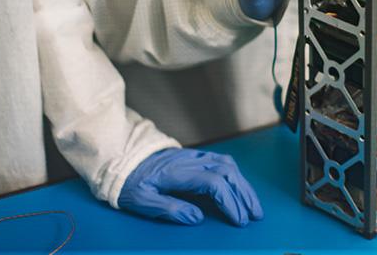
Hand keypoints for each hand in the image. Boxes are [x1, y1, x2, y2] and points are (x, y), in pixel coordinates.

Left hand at [118, 148, 263, 225]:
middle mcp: (190, 161)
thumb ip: (169, 209)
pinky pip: (221, 161)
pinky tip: (239, 186)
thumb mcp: (141, 200)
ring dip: (242, 184)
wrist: (122, 157)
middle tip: (254, 215)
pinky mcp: (194, 156)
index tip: (239, 219)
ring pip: (227, 165)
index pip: (213, 183)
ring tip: (252, 204)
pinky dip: (234, 174)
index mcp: (177, 172)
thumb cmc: (130, 182)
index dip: (230, 202)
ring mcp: (193, 156)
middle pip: (226, 172)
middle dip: (243, 194)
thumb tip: (195, 218)